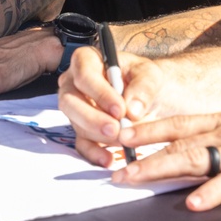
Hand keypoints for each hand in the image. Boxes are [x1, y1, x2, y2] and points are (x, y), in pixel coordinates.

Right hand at [58, 45, 163, 166]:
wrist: (146, 95)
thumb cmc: (143, 78)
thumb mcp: (150, 74)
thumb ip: (143, 87)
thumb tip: (132, 110)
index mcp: (86, 61)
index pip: (84, 75)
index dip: (100, 93)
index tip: (120, 109)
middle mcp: (73, 84)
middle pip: (71, 102)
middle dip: (93, 118)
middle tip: (116, 129)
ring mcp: (74, 108)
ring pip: (76, 124)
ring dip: (98, 135)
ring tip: (123, 141)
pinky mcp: (80, 129)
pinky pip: (81, 144)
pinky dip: (95, 154)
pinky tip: (110, 160)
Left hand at [112, 110, 220, 210]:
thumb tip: (190, 153)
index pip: (177, 123)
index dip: (146, 129)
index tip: (117, 136)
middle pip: (177, 142)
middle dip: (141, 155)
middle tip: (111, 169)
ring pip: (194, 159)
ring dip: (159, 169)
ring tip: (133, 179)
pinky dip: (210, 193)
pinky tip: (193, 203)